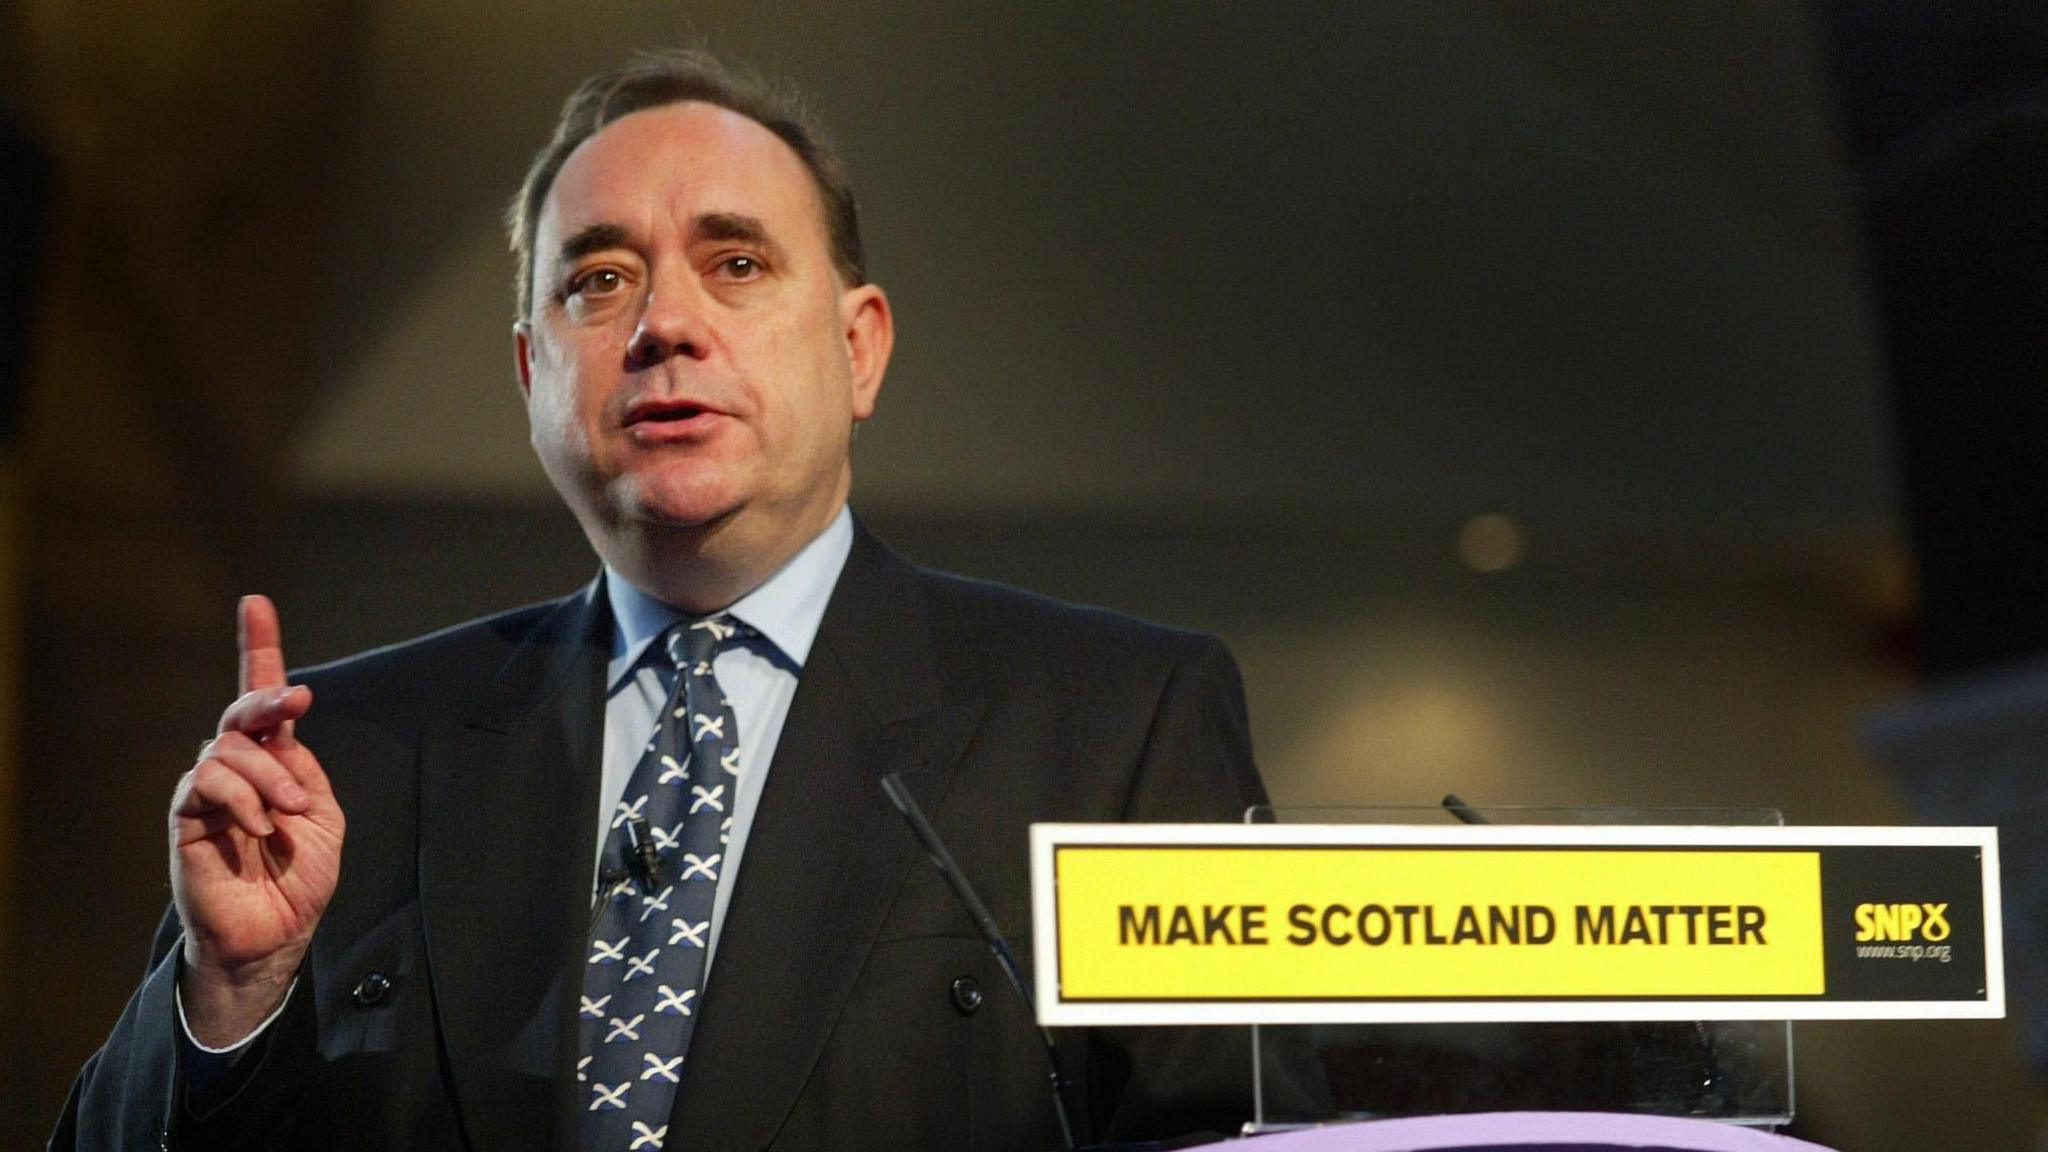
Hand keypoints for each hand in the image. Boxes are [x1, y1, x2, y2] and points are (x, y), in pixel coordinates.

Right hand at [170, 595, 345, 1044]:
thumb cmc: (299, 878)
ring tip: (289, 814)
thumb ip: (304, 770)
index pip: (263, 696)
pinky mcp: (186, 816)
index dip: (260, 647)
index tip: (256, 604)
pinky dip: (243, 799)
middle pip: (246, 710)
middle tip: (295, 699)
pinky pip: (207, 782)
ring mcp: (209, 789)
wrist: (274, 933)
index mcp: (276, 759)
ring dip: (270, 776)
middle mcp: (238, 766)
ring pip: (232, 749)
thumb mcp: (322, 816)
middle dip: (270, 697)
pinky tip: (260, 826)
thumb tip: (282, 739)